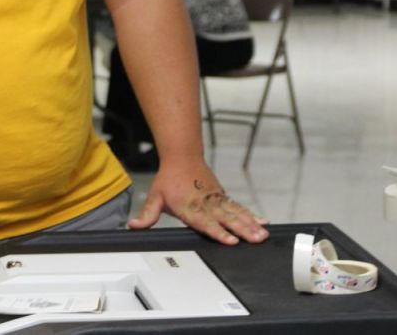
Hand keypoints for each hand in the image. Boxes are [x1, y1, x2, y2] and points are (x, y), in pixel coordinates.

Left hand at [128, 156, 268, 244]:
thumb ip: (147, 215)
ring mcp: (216, 199)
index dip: (218, 232)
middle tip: (255, 239)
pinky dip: (251, 215)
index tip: (230, 240)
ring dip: (250, 224)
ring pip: (236, 213)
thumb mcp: (155, 196)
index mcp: (189, 206)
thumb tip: (133, 227)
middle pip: (226, 219)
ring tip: (263, 235)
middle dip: (242, 230)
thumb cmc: (169, 178)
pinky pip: (238, 207)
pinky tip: (263, 222)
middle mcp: (206, 203)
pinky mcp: (222, 197)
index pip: (205, 222)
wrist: (182, 155)